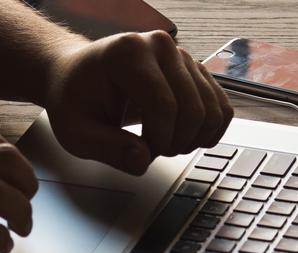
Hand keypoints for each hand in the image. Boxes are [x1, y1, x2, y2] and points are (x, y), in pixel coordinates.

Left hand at [42, 31, 233, 174]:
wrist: (79, 77)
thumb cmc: (75, 100)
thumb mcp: (77, 132)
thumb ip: (107, 149)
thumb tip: (142, 161)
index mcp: (128, 53)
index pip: (164, 106)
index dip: (158, 141)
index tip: (141, 153)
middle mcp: (160, 46)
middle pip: (193, 109)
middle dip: (175, 143)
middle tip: (152, 151)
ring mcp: (182, 56)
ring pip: (212, 110)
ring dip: (193, 139)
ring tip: (164, 143)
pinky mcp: (195, 70)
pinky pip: (221, 106)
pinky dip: (209, 131)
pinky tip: (186, 138)